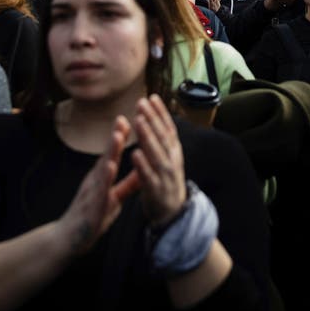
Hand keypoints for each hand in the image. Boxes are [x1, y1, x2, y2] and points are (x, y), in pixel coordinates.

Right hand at [59, 119, 140, 254]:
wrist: (68, 240)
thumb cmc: (92, 217)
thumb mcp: (114, 199)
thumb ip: (128, 185)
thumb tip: (143, 171)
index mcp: (100, 179)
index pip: (111, 155)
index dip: (118, 137)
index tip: (126, 118)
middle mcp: (95, 182)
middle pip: (105, 156)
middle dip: (114, 138)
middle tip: (121, 118)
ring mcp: (91, 194)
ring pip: (101, 170)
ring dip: (109, 153)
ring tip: (117, 135)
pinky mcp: (91, 208)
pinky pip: (99, 192)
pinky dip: (104, 180)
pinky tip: (109, 168)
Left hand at [129, 95, 187, 226]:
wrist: (173, 213)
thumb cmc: (166, 181)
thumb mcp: (169, 158)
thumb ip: (162, 141)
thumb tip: (156, 117)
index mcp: (174, 152)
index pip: (168, 128)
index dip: (161, 112)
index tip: (151, 97)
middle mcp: (172, 161)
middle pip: (162, 136)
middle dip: (152, 118)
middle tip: (141, 102)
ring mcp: (165, 175)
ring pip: (156, 153)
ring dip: (148, 136)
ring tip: (138, 120)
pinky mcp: (156, 190)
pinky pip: (149, 176)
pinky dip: (143, 165)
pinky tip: (135, 153)